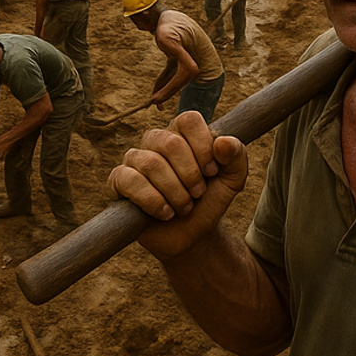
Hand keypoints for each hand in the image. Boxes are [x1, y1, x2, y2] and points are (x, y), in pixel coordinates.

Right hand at [108, 113, 247, 260]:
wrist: (193, 235)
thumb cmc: (210, 200)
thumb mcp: (233, 179)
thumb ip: (236, 155)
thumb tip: (222, 142)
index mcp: (181, 132)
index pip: (188, 120)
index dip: (202, 146)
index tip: (212, 172)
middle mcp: (156, 140)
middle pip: (170, 143)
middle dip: (190, 175)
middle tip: (198, 194)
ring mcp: (135, 159)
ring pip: (151, 164)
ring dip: (174, 192)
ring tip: (184, 207)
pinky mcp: (119, 181)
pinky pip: (129, 180)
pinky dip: (152, 200)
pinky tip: (165, 213)